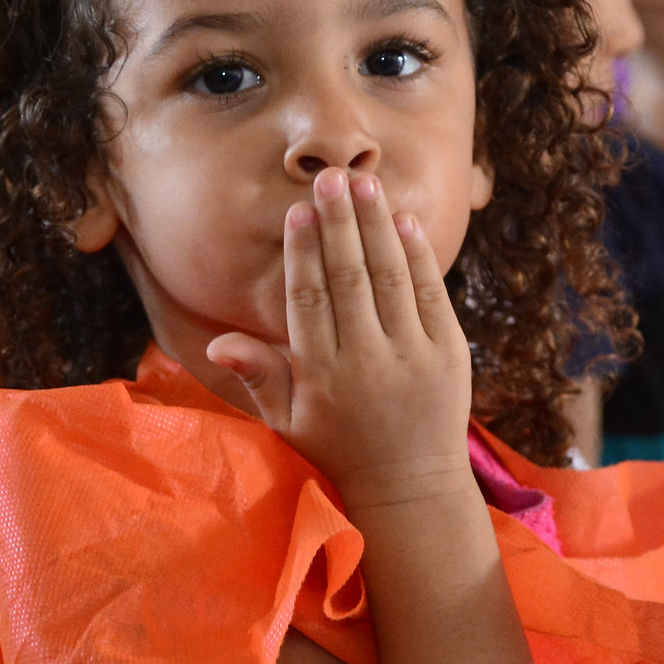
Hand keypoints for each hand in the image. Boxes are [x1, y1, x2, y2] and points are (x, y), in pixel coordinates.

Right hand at [207, 168, 473, 508]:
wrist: (411, 486)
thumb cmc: (337, 446)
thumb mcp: (287, 419)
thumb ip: (258, 374)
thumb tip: (215, 342)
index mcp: (322, 376)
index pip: (309, 301)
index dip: (302, 253)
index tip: (297, 212)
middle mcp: (367, 362)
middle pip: (350, 279)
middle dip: (339, 224)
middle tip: (331, 177)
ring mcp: (412, 356)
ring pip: (392, 278)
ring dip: (378, 226)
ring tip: (365, 183)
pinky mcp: (448, 354)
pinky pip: (431, 294)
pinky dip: (418, 255)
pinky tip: (404, 219)